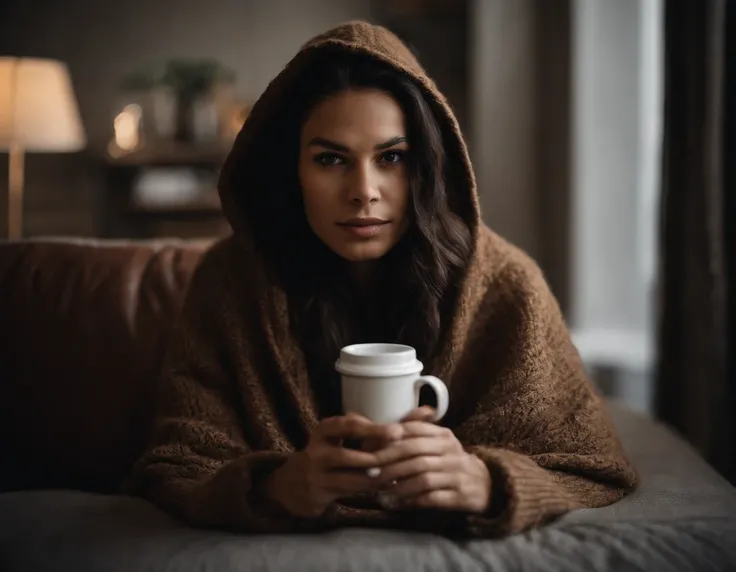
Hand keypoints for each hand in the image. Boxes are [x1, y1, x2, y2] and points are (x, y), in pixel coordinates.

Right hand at [265, 413, 401, 517]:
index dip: (374, 429)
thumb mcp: (336, 437)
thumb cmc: (324, 455)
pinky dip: (371, 489)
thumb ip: (365, 427)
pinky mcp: (319, 495)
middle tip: (401, 457)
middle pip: (348, 455)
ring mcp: (316, 475)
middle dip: (377, 456)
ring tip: (397, 473)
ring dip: (377, 477)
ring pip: (352, 477)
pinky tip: (387, 485)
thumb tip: (410, 416)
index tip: (397, 430)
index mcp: (323, 431)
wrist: (290, 485)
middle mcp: (316, 452)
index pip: (349, 426)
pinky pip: (350, 492)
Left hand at [372, 407, 491, 512]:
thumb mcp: (437, 442)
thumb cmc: (450, 462)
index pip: (414, 430)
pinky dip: (412, 501)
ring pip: (422, 477)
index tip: (369, 448)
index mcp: (443, 435)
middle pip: (415, 453)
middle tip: (370, 472)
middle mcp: (452, 451)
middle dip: (389, 463)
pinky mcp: (460, 495)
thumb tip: (381, 426)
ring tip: (379, 491)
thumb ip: (413, 431)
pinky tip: (397, 504)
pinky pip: (432, 498)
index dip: (390, 438)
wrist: (485, 484)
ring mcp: (457, 474)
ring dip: (398, 485)